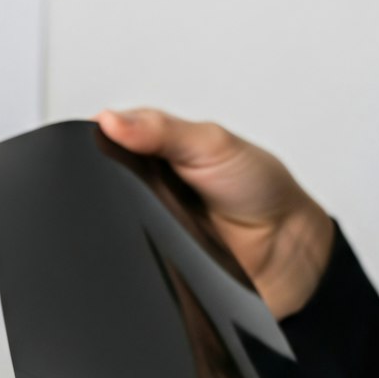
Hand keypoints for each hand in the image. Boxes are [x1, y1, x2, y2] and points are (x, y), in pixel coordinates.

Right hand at [97, 108, 334, 318]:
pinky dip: (124, 252)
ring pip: (106, 220)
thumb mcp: (213, 143)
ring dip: (111, 219)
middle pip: (97, 180)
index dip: (93, 139)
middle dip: (97, 181)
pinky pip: (123, 256)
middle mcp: (145, 182)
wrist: (286, 251)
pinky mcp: (149, 257)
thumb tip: (110, 120)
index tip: (92, 141)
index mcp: (155, 147)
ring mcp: (144, 220)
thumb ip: (163, 130)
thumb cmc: (260, 189)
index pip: (105, 137)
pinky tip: (133, 245)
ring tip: (134, 213)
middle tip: (116, 181)